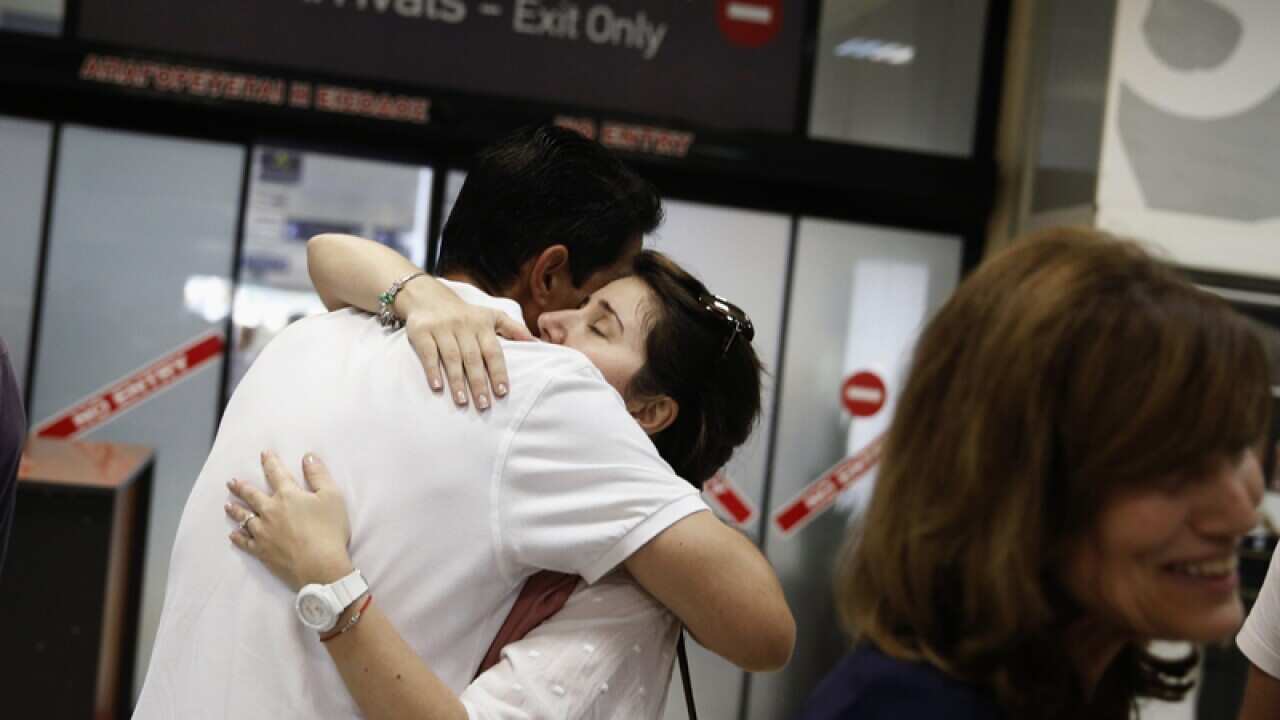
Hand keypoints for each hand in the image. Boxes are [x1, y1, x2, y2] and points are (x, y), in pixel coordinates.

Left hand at [226, 451, 352, 591]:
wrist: (320, 567)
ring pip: (244, 518)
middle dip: (241, 487)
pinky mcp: (262, 551)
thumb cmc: (329, 530)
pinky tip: (233, 535)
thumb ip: (319, 475)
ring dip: (235, 510)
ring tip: (228, 505)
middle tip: (231, 482)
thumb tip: (307, 456)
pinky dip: (238, 537)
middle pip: (252, 495)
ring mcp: (263, 532)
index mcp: (287, 495)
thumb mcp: (332, 497)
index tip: (264, 454)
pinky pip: (245, 542)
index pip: (276, 473)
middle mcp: (270, 511)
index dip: (270, 462)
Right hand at [397, 278, 533, 410]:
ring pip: (452, 358)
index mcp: (482, 325)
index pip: (493, 351)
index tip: (502, 392)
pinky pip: (428, 353)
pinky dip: (432, 370)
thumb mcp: (491, 315)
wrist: (428, 296)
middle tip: (484, 405)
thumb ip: (514, 329)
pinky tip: (437, 387)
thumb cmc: (465, 313)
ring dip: (457, 382)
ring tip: (463, 402)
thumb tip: (537, 343)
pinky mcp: (421, 331)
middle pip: (473, 358)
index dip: (498, 372)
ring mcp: (442, 328)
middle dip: (479, 383)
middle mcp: (463, 326)